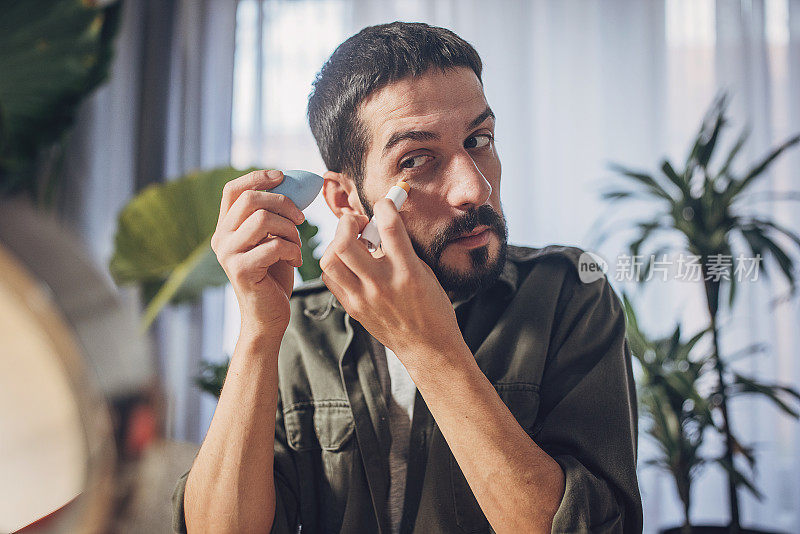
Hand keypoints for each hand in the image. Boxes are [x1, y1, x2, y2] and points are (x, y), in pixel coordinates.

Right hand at [211, 170, 305, 335]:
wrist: (269, 316)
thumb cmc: (274, 276)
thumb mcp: (272, 239)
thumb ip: (273, 215)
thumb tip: (292, 184)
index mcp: (226, 227)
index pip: (233, 189)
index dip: (257, 178)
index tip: (282, 177)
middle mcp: (220, 238)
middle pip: (249, 199)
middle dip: (283, 202)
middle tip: (301, 218)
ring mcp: (228, 254)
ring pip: (262, 219)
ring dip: (290, 229)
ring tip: (297, 246)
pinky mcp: (241, 270)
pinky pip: (273, 245)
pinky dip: (292, 249)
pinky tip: (296, 261)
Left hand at [319, 199, 462, 362]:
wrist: (428, 348)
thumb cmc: (432, 309)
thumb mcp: (426, 273)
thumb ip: (403, 248)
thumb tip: (385, 223)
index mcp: (408, 272)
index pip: (389, 227)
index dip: (385, 206)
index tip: (386, 203)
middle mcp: (382, 284)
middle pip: (345, 242)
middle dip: (348, 222)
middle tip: (359, 223)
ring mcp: (363, 298)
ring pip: (330, 260)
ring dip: (337, 243)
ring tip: (351, 242)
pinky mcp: (353, 308)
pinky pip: (330, 279)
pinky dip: (335, 264)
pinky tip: (349, 263)